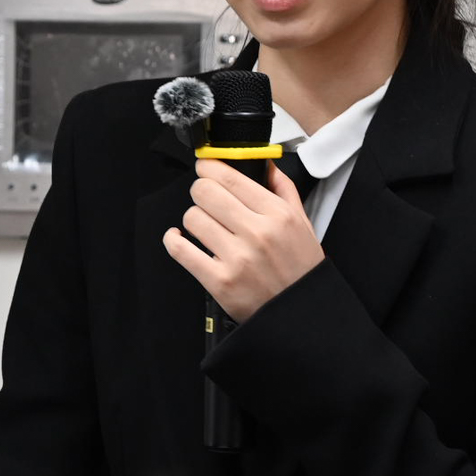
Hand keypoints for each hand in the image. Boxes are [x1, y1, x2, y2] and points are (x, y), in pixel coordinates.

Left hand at [162, 162, 323, 321]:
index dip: (209, 167)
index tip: (204, 167)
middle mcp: (257, 233)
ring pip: (192, 217)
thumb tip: (264, 162)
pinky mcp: (219, 281)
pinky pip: (179, 250)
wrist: (300, 312)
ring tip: (205, 226)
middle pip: (205, 192)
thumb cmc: (300, 267)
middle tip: (206, 199)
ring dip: (194, 219)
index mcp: (277, 215)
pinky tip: (179, 237)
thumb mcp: (302, 222)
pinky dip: (173, 240)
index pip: (230, 177)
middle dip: (201, 191)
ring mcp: (237, 258)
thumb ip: (283, 188)